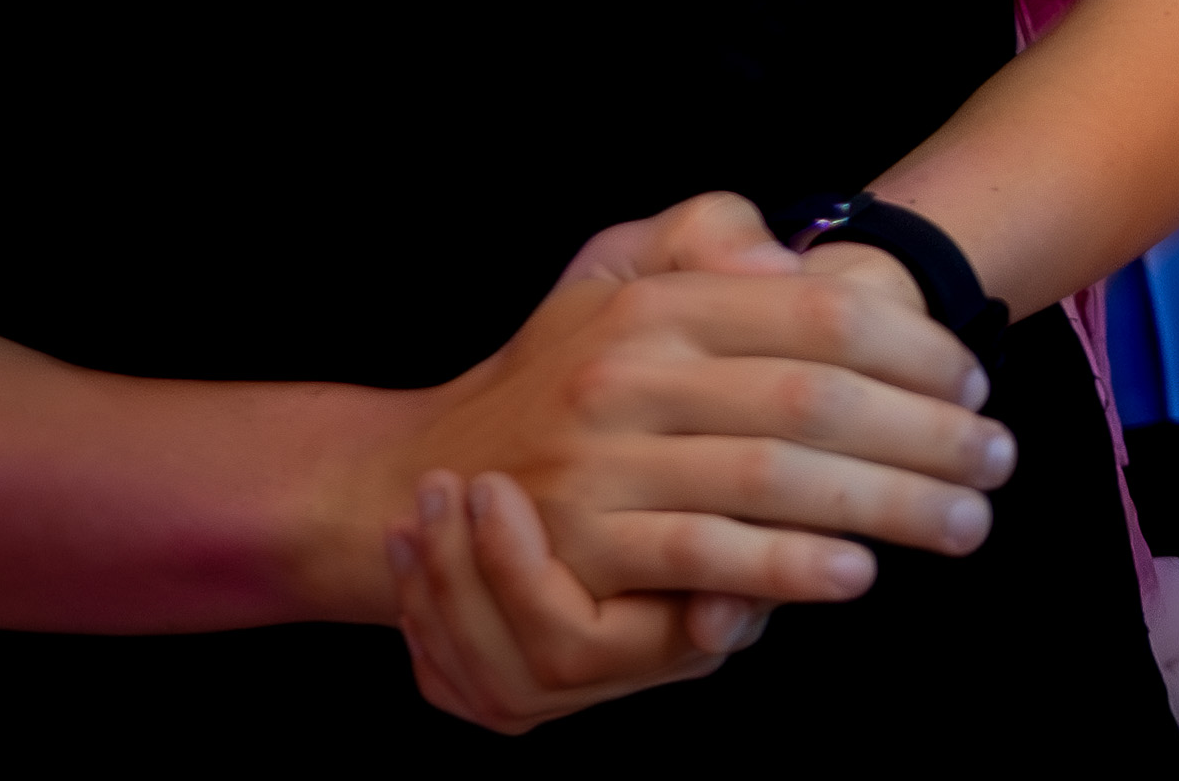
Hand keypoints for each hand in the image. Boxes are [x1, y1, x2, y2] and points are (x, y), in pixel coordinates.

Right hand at [352, 195, 1006, 628]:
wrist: (424, 475)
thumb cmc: (560, 374)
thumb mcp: (615, 270)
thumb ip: (705, 235)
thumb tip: (788, 254)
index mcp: (660, 305)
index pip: (822, 315)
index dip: (916, 350)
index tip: (977, 382)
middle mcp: (630, 373)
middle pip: (818, 400)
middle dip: (928, 434)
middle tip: (1000, 460)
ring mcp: (601, 462)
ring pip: (777, 480)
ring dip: (887, 505)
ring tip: (965, 524)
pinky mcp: (581, 546)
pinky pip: (707, 555)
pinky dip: (790, 566)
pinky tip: (858, 574)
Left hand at [388, 466, 758, 731]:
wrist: (714, 503)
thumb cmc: (747, 490)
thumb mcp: (766, 511)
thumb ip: (759, 553)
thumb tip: (720, 613)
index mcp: (668, 648)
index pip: (570, 643)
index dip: (519, 570)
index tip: (495, 484)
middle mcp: (611, 688)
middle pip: (507, 667)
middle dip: (459, 569)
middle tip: (442, 480)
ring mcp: (552, 698)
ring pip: (469, 675)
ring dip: (431, 583)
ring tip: (420, 502)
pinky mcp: (507, 690)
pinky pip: (445, 677)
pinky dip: (420, 612)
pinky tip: (412, 547)